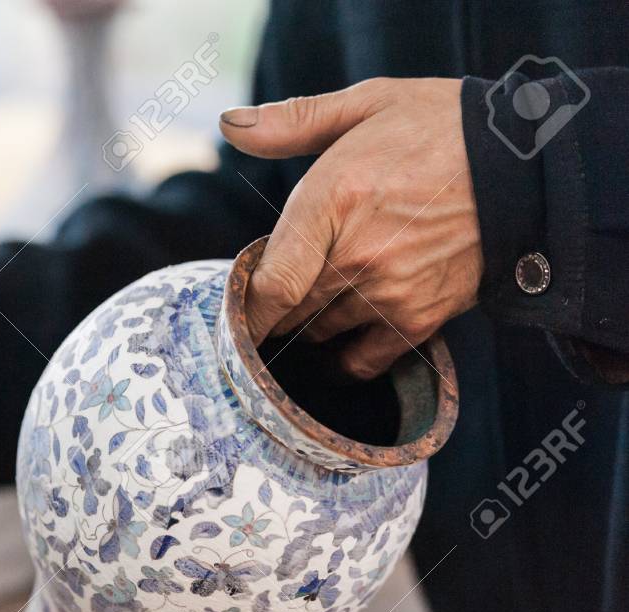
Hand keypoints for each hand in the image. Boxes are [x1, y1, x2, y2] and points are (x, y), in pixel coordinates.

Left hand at [220, 77, 483, 378]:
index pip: (270, 283)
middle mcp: (358, 255)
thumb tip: (231, 126)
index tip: (236, 309)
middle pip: (289, 312)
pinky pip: (364, 360)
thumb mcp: (367, 104)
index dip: (246, 307)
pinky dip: (344, 358)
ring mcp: (391, 292)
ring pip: (321, 333)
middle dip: (273, 311)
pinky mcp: (421, 318)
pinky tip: (339, 342)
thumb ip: (293, 122)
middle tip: (272, 301)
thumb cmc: (442, 127)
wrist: (528, 163)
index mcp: (333, 200)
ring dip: (309, 326)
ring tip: (311, 306)